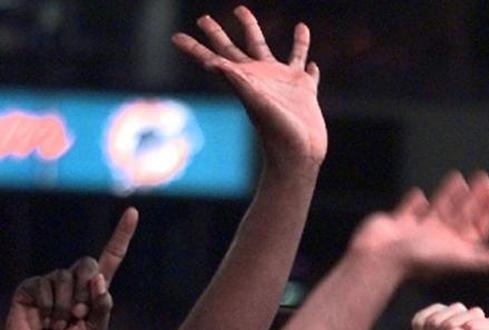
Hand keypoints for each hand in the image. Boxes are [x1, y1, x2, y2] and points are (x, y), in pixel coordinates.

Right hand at [5, 208, 137, 329]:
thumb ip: (102, 308)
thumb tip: (99, 280)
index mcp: (96, 290)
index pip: (111, 257)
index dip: (121, 235)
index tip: (133, 212)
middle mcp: (74, 281)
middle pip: (88, 266)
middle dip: (86, 292)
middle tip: (78, 317)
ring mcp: (51, 282)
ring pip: (65, 279)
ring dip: (64, 307)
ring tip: (59, 326)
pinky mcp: (31, 287)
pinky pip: (44, 286)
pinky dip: (47, 308)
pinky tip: (43, 323)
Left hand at [173, 6, 325, 167]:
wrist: (300, 154)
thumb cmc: (278, 132)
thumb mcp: (256, 104)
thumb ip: (238, 82)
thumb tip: (215, 63)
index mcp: (245, 80)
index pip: (213, 58)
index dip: (194, 48)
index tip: (175, 38)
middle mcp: (260, 77)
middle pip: (234, 47)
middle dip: (218, 33)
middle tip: (203, 18)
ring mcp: (282, 82)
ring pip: (268, 49)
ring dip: (256, 31)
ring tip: (246, 14)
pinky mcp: (304, 89)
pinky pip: (304, 67)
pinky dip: (305, 55)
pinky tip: (309, 57)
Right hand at [349, 172, 488, 283]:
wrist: (381, 259)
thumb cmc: (420, 261)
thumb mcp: (461, 260)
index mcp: (454, 249)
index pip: (477, 227)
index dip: (488, 211)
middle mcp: (438, 241)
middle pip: (462, 216)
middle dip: (474, 199)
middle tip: (484, 179)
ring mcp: (417, 234)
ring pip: (438, 211)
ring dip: (449, 197)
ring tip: (458, 179)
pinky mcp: (397, 226)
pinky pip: (409, 213)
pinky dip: (415, 204)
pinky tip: (420, 196)